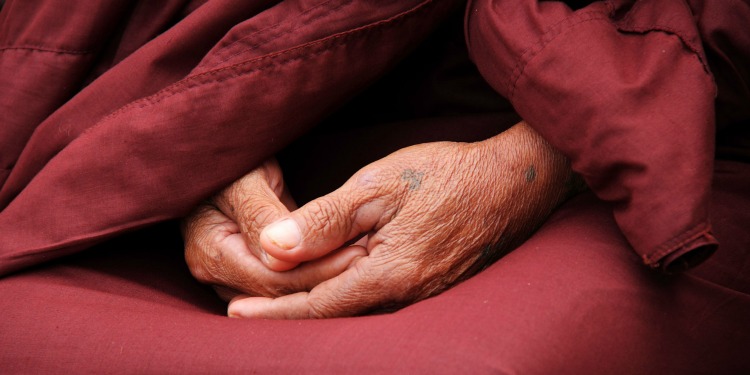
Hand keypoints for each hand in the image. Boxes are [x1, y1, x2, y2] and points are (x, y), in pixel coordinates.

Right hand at [182, 159, 365, 300]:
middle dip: (325, 278)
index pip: (269, 279)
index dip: (316, 271)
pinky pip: (287, 280)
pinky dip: (316, 271)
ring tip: (364, 259)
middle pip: (278, 291)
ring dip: (323, 278)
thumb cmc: (232, 157)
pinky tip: (346, 258)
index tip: (357, 254)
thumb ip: (260, 216)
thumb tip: (279, 258)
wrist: (227, 150)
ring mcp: (233, 274)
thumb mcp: (245, 179)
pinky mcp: (253, 267)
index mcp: (209, 253)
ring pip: (284, 291)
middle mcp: (216, 272)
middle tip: (369, 258)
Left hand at [228, 122, 576, 317]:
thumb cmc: (445, 176)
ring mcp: (422, 299)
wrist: (511, 184)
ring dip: (311, 309)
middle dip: (285, 314)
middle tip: (241, 308)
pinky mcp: (431, 291)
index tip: (235, 314)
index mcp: (389, 274)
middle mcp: (405, 298)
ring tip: (272, 302)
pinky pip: (376, 305)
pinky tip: (325, 289)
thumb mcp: (378, 186)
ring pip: (353, 314)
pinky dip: (342, 300)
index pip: (316, 305)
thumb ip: (325, 219)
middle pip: (332, 315)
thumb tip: (274, 247)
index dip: (273, 312)